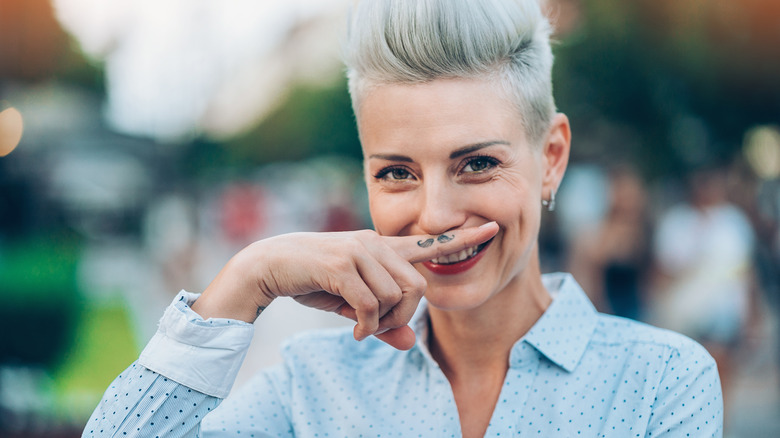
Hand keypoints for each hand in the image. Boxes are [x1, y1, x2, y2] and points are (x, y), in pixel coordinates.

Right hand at [192, 222, 498, 349]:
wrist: (269, 265)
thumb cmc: (313, 281)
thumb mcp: (353, 306)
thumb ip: (382, 321)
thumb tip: (410, 344)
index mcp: (382, 247)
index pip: (429, 242)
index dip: (463, 237)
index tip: (494, 227)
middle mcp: (376, 243)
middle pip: (417, 288)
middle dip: (403, 318)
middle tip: (379, 330)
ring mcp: (360, 251)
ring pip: (396, 297)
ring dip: (382, 323)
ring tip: (361, 328)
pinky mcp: (342, 264)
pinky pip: (371, 304)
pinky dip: (366, 326)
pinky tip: (353, 332)